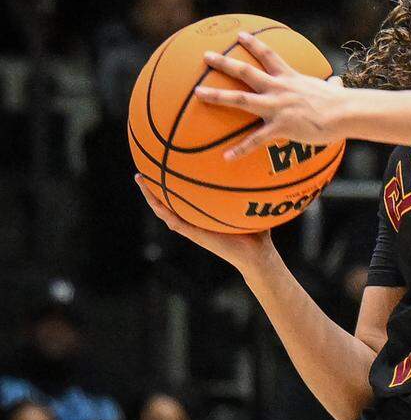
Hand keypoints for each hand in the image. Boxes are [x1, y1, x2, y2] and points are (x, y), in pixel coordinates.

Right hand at [136, 178, 273, 274]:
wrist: (256, 254)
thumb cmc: (256, 230)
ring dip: (151, 195)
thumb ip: (251, 187)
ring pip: (164, 210)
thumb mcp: (250, 204)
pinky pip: (174, 220)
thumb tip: (260, 165)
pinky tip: (153, 199)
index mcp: (204, 214)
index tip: (164, 166)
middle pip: (169, 201)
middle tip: (142, 170)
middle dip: (155, 186)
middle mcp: (195, 220)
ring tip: (140, 179)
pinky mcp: (194, 234)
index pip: (184, 196)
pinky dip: (162, 210)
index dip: (173, 184)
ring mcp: (192, 227)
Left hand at [194, 31, 346, 160]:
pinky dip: (239, 150)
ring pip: (240, 99)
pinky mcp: (279, 127)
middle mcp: (279, 88)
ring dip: (217, 95)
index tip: (239, 35)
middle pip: (246, 72)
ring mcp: (277, 107)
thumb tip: (338, 83)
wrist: (345, 113)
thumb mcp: (333, 89)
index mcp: (290, 77)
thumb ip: (331, 85)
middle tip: (206, 55)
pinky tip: (226, 157)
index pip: (268, 55)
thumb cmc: (342, 102)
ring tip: (198, 93)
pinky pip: (254, 140)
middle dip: (224, 62)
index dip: (252, 44)